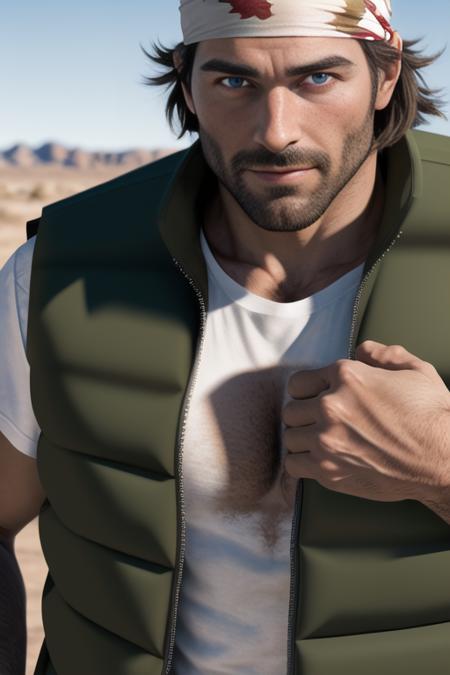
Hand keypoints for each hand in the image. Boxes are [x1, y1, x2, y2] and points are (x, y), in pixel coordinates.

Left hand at [281, 340, 449, 502]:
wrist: (444, 461)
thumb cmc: (432, 416)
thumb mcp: (415, 370)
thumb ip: (384, 354)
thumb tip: (362, 350)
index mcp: (347, 376)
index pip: (299, 382)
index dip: (308, 392)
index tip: (317, 401)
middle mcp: (330, 405)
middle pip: (291, 410)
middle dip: (305, 416)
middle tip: (321, 424)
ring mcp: (326, 439)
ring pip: (290, 437)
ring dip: (303, 440)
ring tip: (321, 443)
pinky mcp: (328, 470)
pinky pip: (292, 465)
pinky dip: (302, 464)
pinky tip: (317, 461)